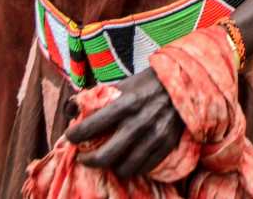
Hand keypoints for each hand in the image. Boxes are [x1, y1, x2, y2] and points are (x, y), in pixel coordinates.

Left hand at [67, 69, 185, 177]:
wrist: (182, 84)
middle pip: (105, 157)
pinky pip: (143, 168)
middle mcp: (138, 123)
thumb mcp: (121, 84)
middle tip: (84, 156)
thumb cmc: (146, 84)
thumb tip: (70, 109)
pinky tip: (127, 159)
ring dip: (111, 166)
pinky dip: (132, 167)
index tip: (72, 136)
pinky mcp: (166, 145)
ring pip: (124, 168)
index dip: (74, 135)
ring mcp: (154, 136)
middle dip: (88, 160)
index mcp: (124, 104)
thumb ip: (97, 97)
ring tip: (107, 160)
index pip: (89, 128)